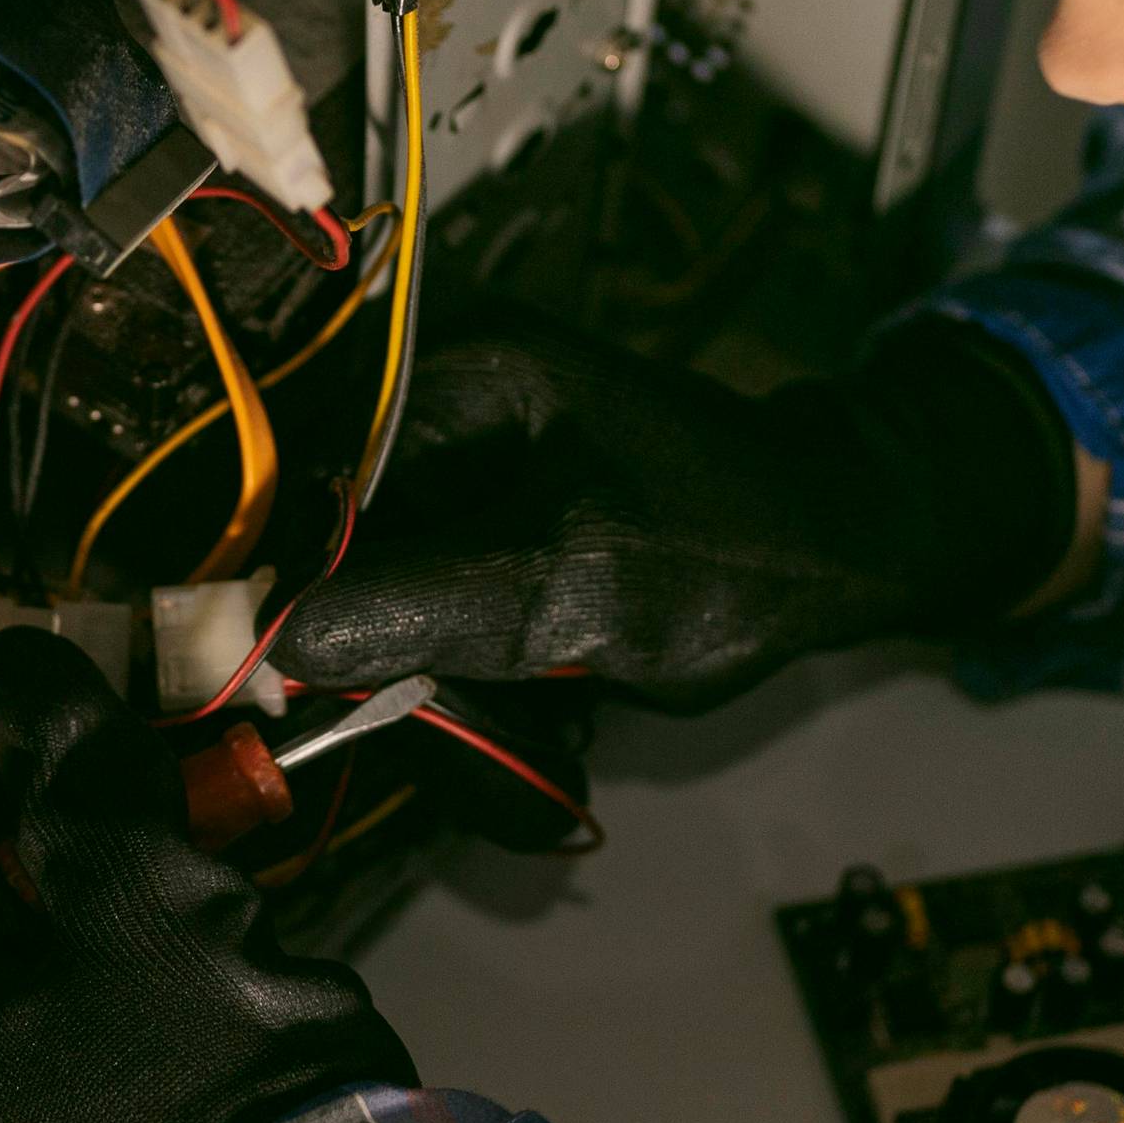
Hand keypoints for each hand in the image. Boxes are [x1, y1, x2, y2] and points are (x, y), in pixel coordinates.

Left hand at [0, 627, 415, 1122]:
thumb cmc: (198, 1074)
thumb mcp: (135, 890)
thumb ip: (74, 768)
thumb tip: (14, 664)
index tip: (70, 688)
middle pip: (6, 884)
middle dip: (93, 804)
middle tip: (172, 748)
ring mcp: (50, 1111)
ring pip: (82, 938)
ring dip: (152, 864)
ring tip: (227, 819)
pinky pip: (135, 1004)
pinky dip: (184, 942)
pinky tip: (248, 916)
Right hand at [275, 311, 1080, 709]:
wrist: (844, 545)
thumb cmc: (734, 546)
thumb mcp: (573, 587)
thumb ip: (421, 607)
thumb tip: (279, 641)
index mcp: (452, 376)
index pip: (296, 478)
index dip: (278, 588)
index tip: (284, 687)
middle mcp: (437, 406)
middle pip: (328, 550)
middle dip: (381, 663)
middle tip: (459, 743)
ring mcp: (463, 469)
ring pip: (378, 600)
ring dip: (438, 693)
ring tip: (535, 746)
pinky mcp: (488, 528)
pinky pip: (432, 614)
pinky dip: (472, 684)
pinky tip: (542, 724)